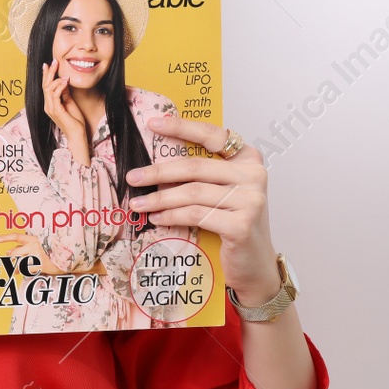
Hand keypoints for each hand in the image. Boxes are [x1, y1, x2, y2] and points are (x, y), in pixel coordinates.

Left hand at [0, 231, 103, 275]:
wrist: (71, 256)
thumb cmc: (56, 250)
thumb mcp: (43, 244)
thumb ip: (29, 246)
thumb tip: (12, 251)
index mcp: (34, 239)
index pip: (16, 237)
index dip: (4, 238)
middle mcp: (33, 246)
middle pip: (15, 253)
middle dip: (10, 257)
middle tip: (8, 261)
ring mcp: (36, 255)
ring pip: (20, 262)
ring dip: (15, 267)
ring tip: (13, 271)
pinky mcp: (40, 265)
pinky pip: (28, 270)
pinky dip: (26, 272)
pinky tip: (28, 272)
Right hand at [41, 61, 90, 164]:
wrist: (77, 135)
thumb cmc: (74, 121)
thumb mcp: (69, 103)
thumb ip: (65, 93)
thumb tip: (64, 81)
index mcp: (49, 104)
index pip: (46, 86)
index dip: (46, 75)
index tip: (49, 64)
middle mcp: (47, 106)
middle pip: (45, 85)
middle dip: (49, 72)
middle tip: (54, 61)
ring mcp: (50, 109)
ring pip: (48, 89)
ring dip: (55, 77)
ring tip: (62, 70)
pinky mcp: (56, 111)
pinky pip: (55, 95)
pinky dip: (60, 86)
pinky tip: (66, 80)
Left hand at [123, 115, 280, 304]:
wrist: (255, 264)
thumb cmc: (234, 222)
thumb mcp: (224, 191)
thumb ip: (203, 172)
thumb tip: (156, 162)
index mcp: (249, 158)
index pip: (212, 135)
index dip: (181, 127)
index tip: (153, 124)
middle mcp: (253, 175)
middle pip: (195, 167)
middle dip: (158, 172)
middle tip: (132, 177)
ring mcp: (250, 200)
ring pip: (192, 193)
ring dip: (160, 199)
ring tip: (138, 204)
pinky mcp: (241, 225)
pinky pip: (196, 215)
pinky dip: (172, 216)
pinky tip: (157, 218)